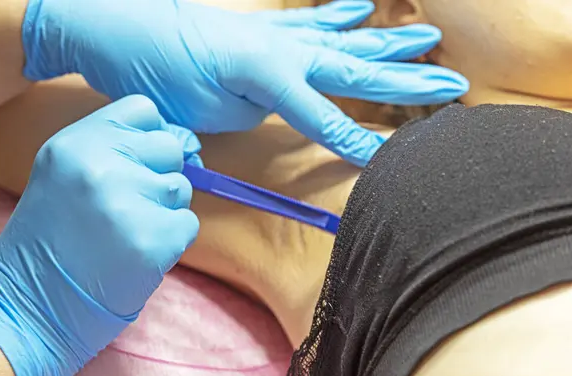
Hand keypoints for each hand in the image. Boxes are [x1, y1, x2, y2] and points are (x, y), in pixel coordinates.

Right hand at [0, 96, 198, 375]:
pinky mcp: (152, 242)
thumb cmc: (53, 241)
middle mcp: (100, 166)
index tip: (137, 162)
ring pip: (182, 187)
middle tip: (130, 206)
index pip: (145, 110)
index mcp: (75, 144)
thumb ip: (113, 149)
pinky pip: (188, 224)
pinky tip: (138, 253)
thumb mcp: (64, 176)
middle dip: (160, 175)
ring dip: (165, 210)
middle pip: (171, 147)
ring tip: (128, 232)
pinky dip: (172, 241)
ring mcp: (127, 204)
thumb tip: (179, 140)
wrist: (33, 308)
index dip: (149, 137)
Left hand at [22, 0, 467, 166]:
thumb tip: (262, 123)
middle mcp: (284, 49)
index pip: (327, 119)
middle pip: (356, 70)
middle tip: (452, 85)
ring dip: (388, 43)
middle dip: (405, 82)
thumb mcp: (192, 113)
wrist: (118, 24)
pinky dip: (340, 16)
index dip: (362, 145)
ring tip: (427, 37)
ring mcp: (276, 33)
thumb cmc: (152, 71)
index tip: (399, 164)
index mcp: (270, 74)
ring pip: (345, 40)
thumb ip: (241, 120)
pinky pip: (313, 22)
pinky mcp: (264, 28)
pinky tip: (362, 8)